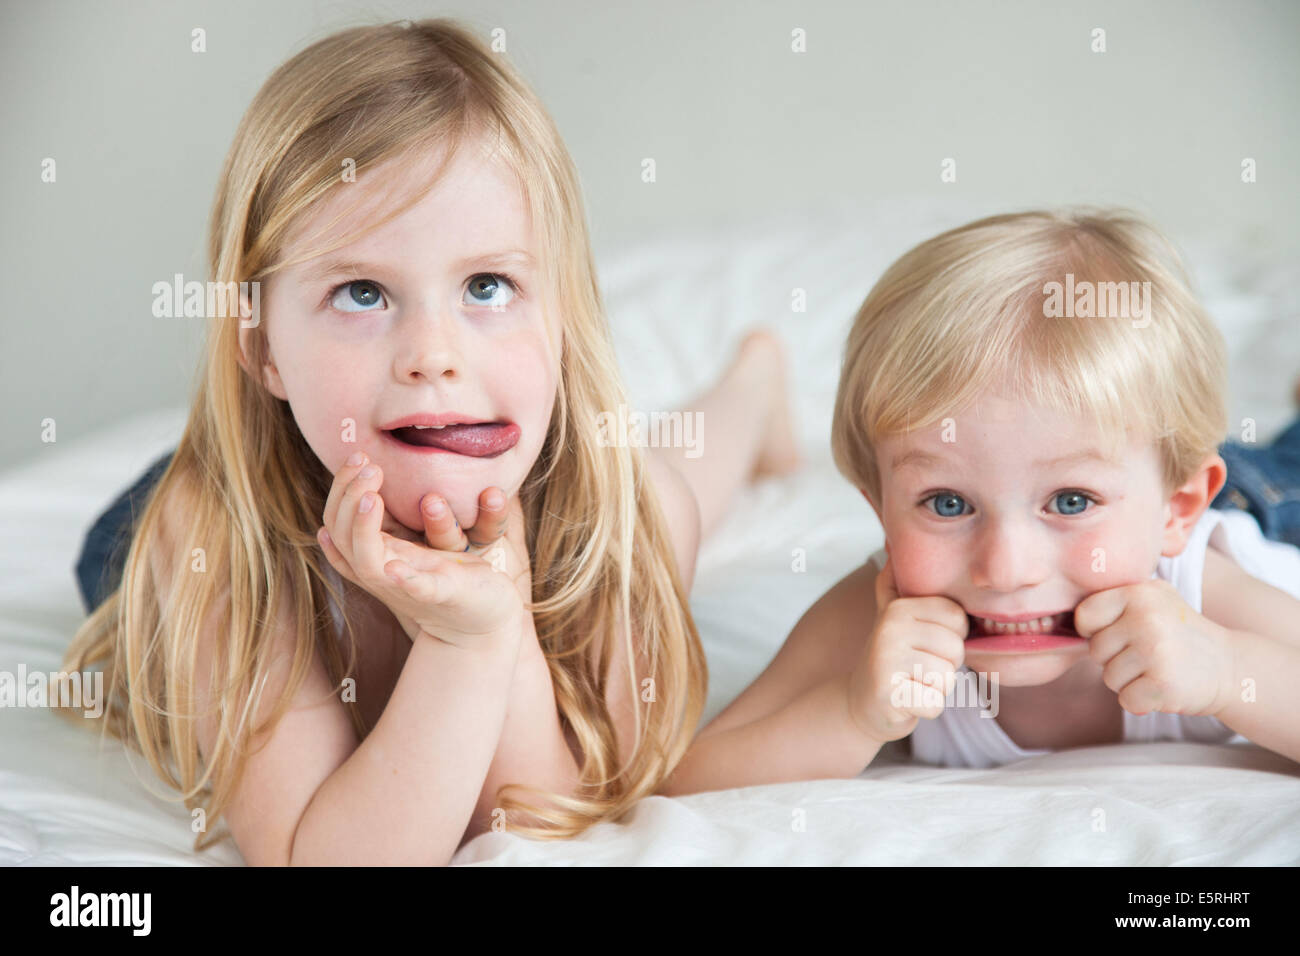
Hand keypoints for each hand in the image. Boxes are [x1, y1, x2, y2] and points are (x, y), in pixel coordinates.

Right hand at [316, 452, 528, 648]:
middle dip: (347, 496)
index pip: (336, 522)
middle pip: (342, 536)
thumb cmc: (448, 575)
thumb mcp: (414, 543)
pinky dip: (406, 579)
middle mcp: (384, 572)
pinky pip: (421, 589)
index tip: (359, 455)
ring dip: (363, 527)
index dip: (339, 489)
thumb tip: (362, 483)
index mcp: (377, 555)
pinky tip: (396, 566)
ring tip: (372, 494)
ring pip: (368, 563)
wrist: (481, 623)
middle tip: (369, 464)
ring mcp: (410, 587)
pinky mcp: (445, 595)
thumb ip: (390, 521)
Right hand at [845, 557, 967, 743]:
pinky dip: (926, 708)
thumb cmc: (891, 657)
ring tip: (911, 682)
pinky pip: (935, 704)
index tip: (926, 644)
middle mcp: (890, 628)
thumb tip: (892, 542)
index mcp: (899, 607)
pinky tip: (907, 700)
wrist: (860, 702)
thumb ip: (895, 583)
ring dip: (935, 688)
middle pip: (955, 650)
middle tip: (917, 667)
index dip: (951, 638)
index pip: (958, 619)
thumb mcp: (891, 616)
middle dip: (944, 666)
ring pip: (947, 679)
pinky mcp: (888, 694)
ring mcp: (886, 661)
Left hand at [1074, 578, 1235, 717]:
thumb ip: (1113, 602)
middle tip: (1149, 654)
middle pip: (1096, 651)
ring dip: (1129, 681)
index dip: (1096, 631)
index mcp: (1138, 593)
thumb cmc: (1177, 634)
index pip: (1085, 616)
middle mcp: (1146, 618)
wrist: (1229, 666)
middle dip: (1116, 659)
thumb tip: (1059, 617)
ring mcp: (1155, 651)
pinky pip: (1125, 700)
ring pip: (1109, 678)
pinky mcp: (1163, 684)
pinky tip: (1163, 687)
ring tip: (1158, 668)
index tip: (1119, 634)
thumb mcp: (1151, 600)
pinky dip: (1141, 701)